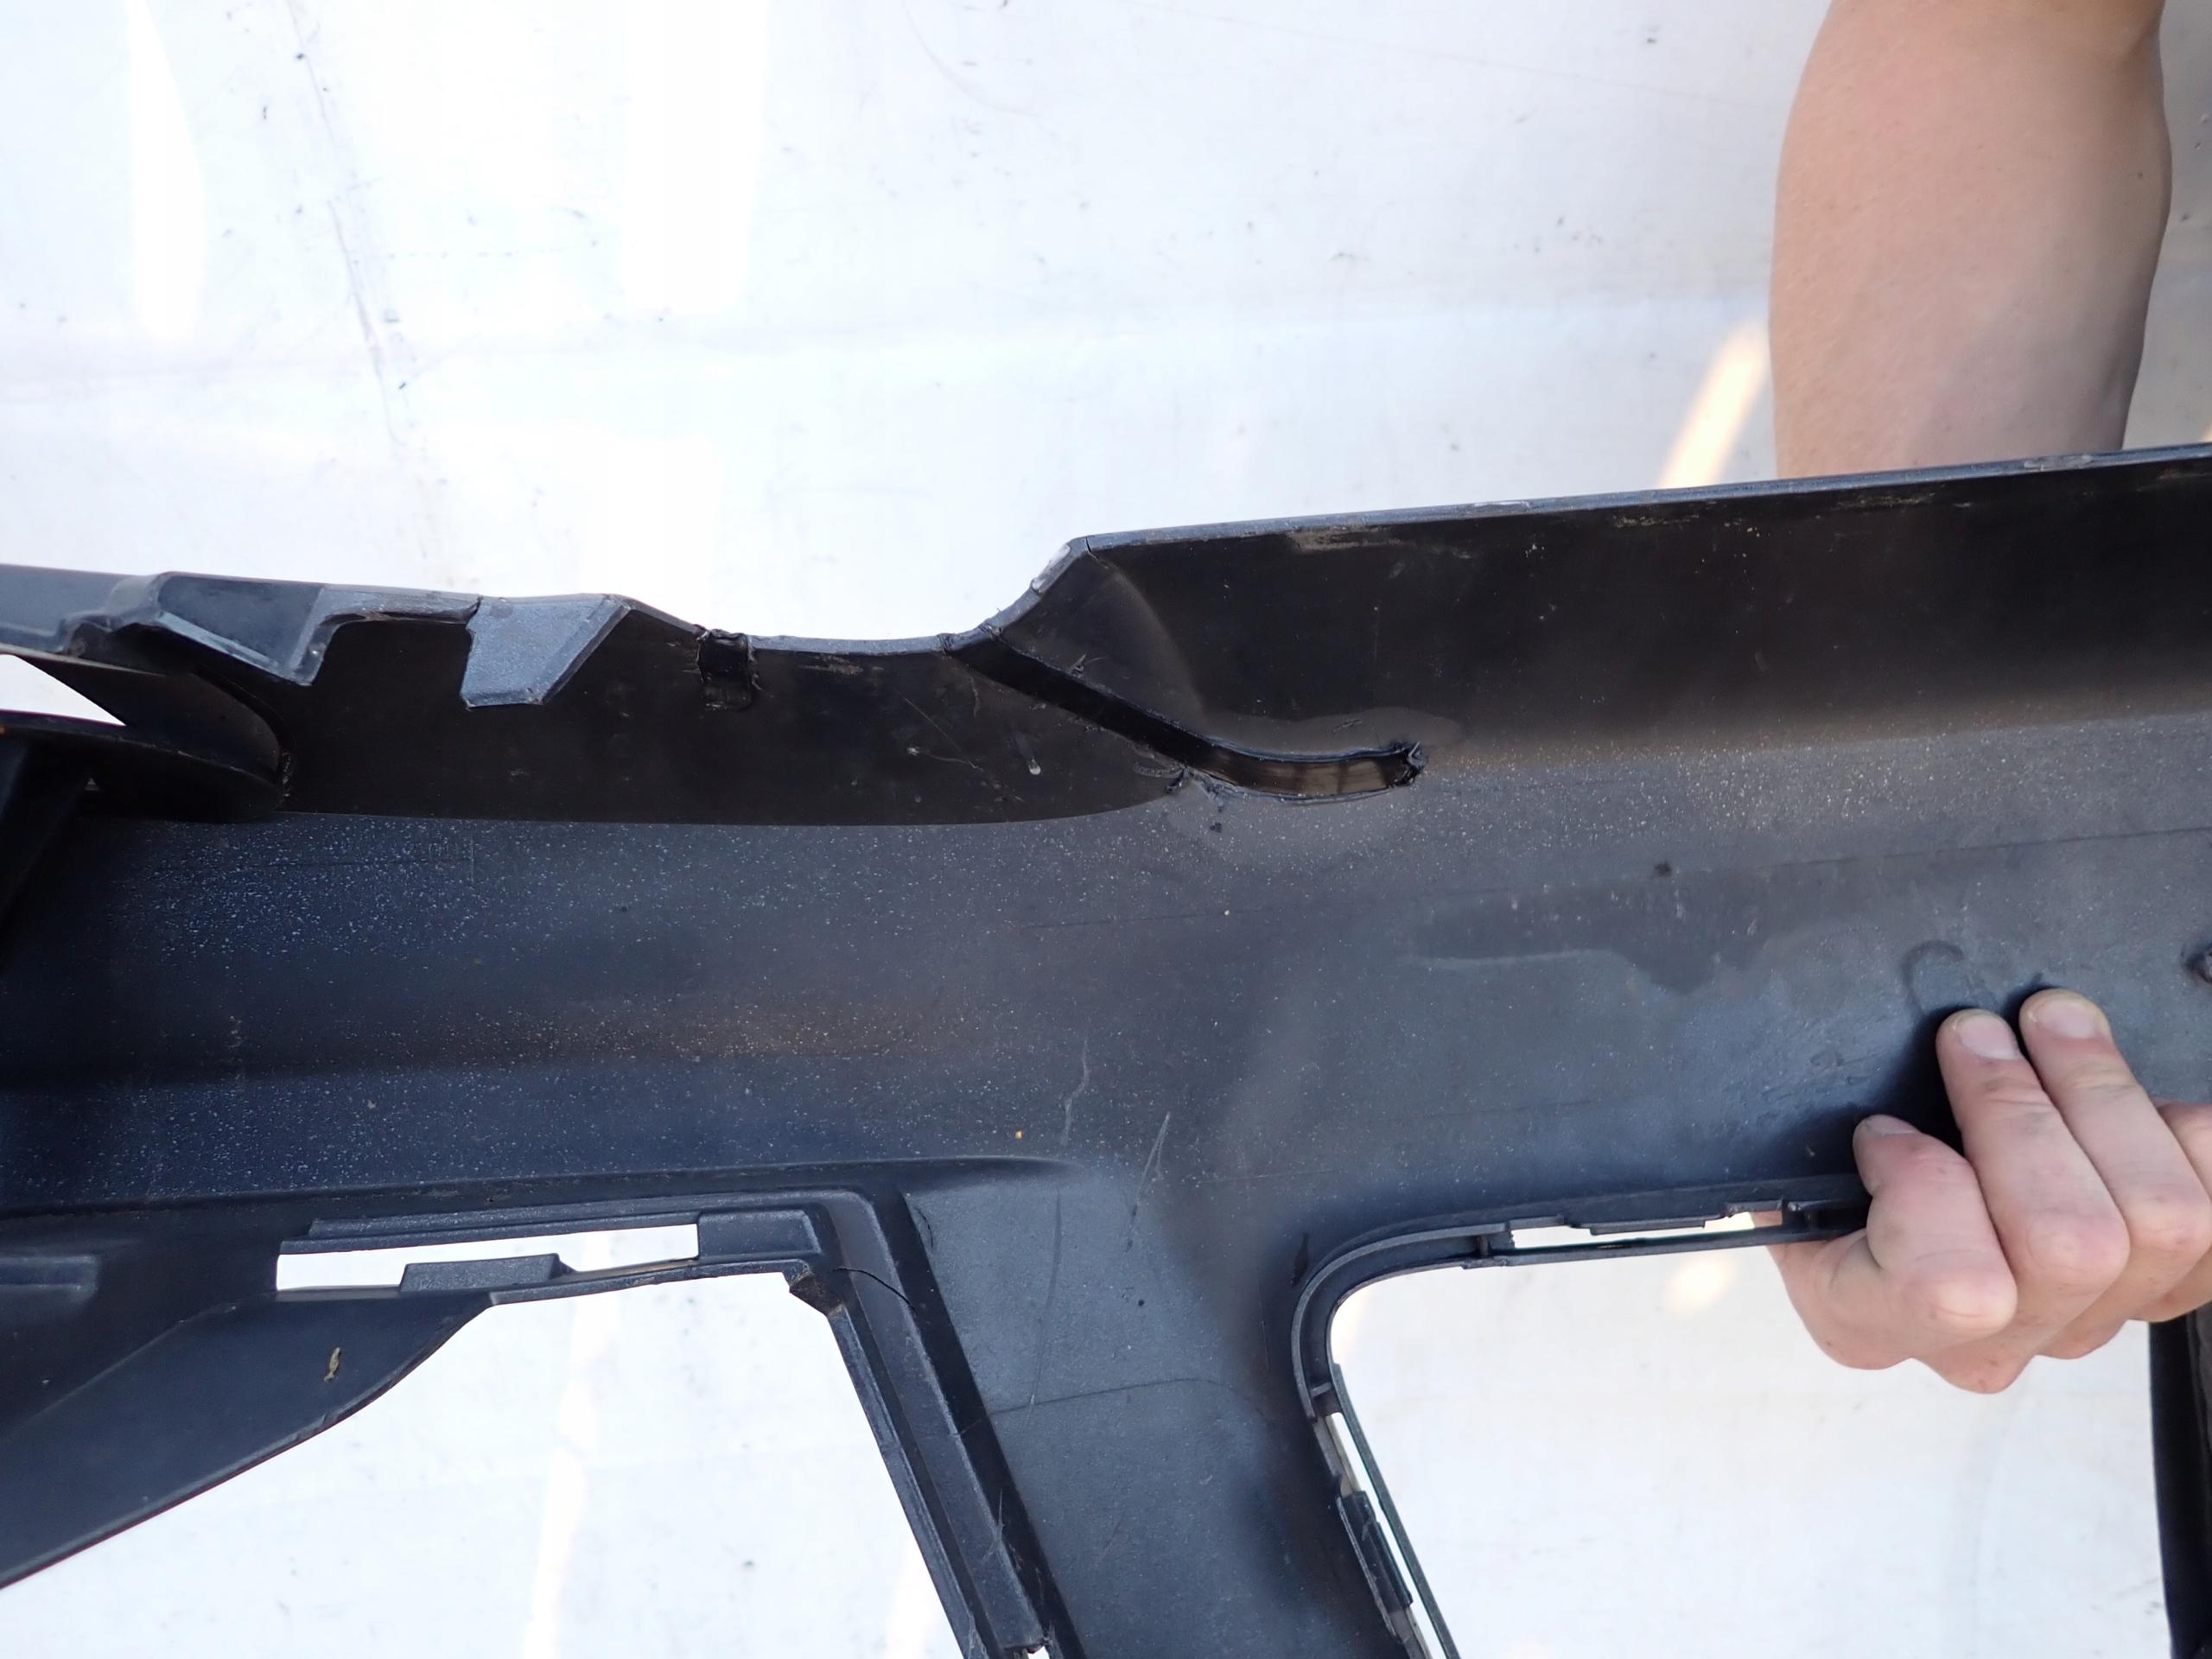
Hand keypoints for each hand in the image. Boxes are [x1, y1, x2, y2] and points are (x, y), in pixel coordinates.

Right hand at [1771, 989, 2211, 1391]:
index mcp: (1869, 1319)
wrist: (1867, 1196)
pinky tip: (2130, 1095)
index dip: (1928, 1184)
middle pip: (2071, 1244)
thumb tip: (1861, 1095)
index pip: (1950, 1289)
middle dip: (2023, 1108)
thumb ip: (1807, 1139)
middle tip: (1976, 1033)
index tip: (1882, 1128)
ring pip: (2160, 1223)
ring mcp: (2083, 1322)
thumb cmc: (1820, 1166)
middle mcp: (1987, 1344)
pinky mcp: (2160, 1286)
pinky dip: (2188, 1135)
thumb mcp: (1776, 1158)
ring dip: (2102, 1094)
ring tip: (2052, 1026)